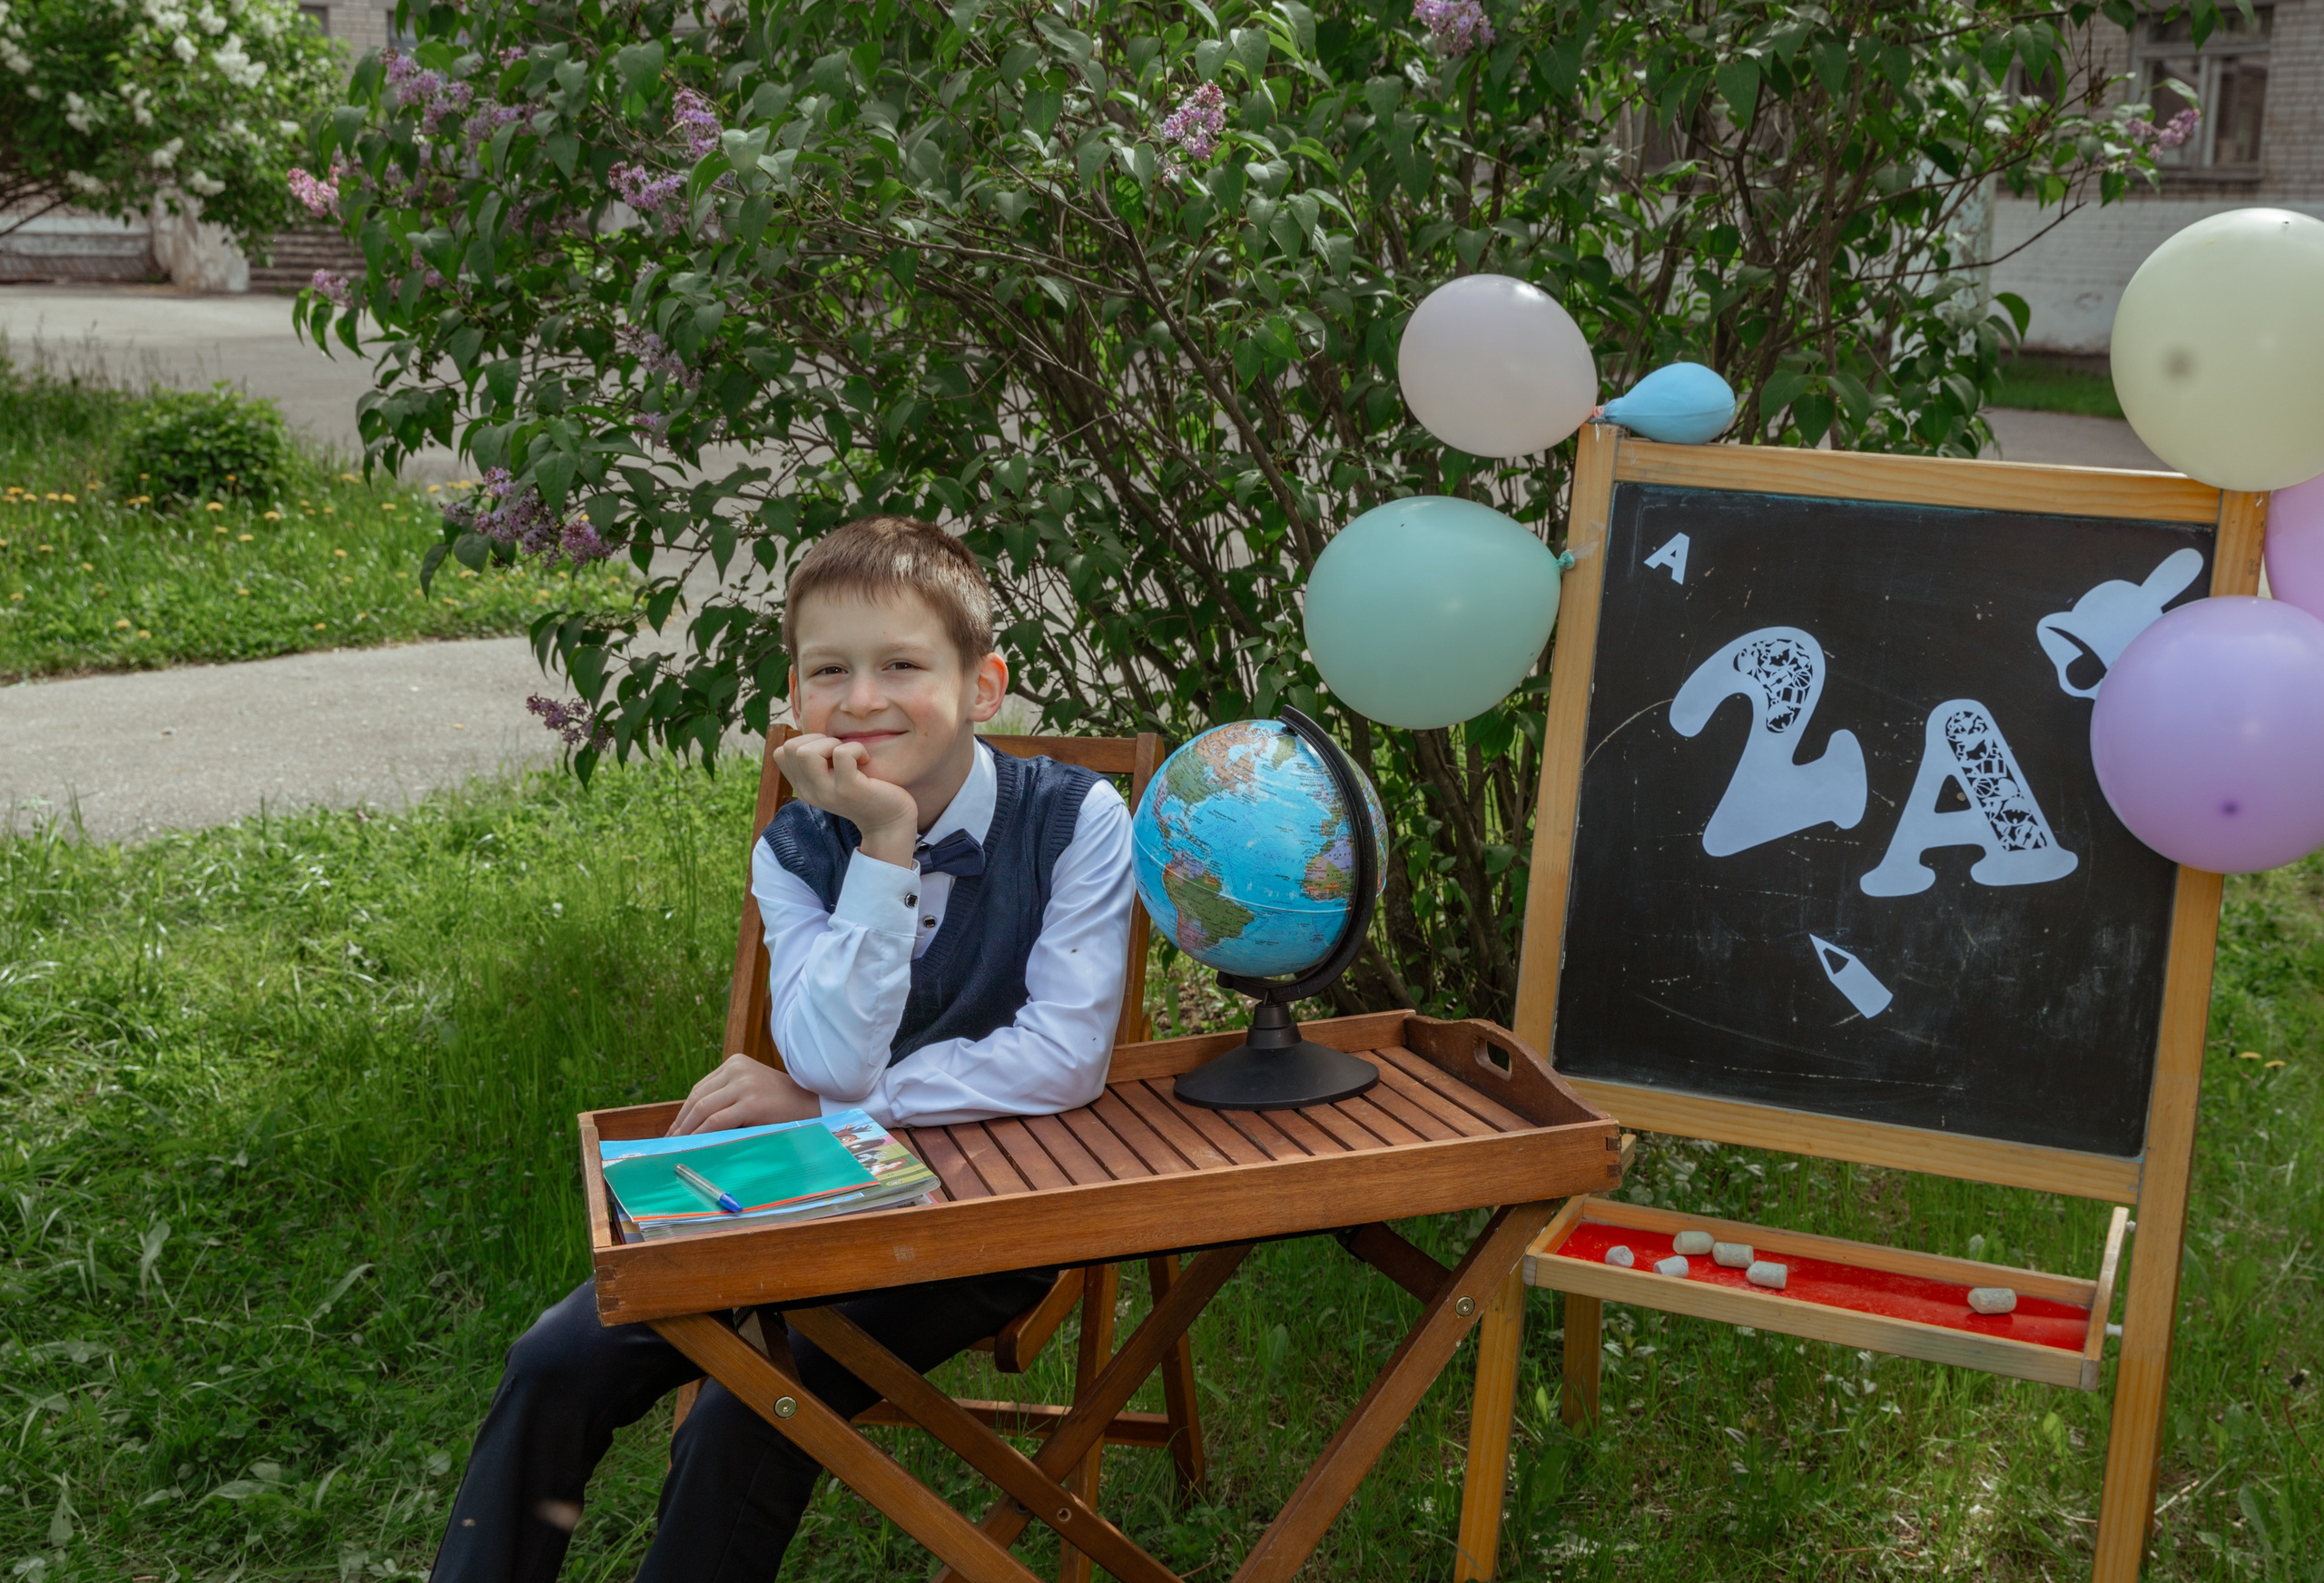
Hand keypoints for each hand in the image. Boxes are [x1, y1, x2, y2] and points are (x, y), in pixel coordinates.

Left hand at [668, 1054, 825, 1135]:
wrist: (814, 1105)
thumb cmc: (781, 1104)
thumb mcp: (751, 1091)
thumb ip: (727, 1098)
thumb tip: (693, 1125)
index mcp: (735, 1063)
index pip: (700, 1089)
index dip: (684, 1112)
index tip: (675, 1129)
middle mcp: (737, 1069)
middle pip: (698, 1098)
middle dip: (682, 1123)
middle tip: (671, 1141)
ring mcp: (744, 1084)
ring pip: (703, 1109)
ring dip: (688, 1130)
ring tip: (680, 1146)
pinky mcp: (750, 1102)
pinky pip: (716, 1120)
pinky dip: (702, 1134)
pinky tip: (695, 1145)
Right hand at [774, 733, 918, 866]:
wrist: (890, 821)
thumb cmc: (864, 790)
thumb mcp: (832, 777)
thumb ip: (818, 761)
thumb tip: (810, 731)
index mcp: (802, 788)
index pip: (781, 752)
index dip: (805, 742)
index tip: (828, 752)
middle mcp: (809, 792)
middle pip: (790, 748)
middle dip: (818, 740)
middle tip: (840, 753)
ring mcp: (827, 792)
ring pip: (807, 752)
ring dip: (832, 744)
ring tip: (850, 756)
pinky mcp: (849, 789)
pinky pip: (842, 753)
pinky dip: (856, 748)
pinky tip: (865, 760)